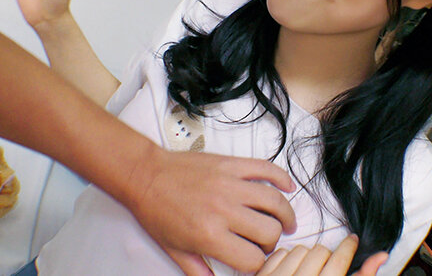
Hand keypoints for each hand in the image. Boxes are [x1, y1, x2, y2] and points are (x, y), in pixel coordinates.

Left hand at [126, 147, 297, 274]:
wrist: (145, 176)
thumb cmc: (156, 209)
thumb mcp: (175, 249)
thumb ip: (198, 270)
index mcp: (209, 234)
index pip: (252, 258)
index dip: (258, 264)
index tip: (255, 260)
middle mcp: (223, 209)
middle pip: (269, 232)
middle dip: (272, 242)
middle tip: (266, 242)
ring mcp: (229, 184)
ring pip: (275, 202)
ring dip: (286, 215)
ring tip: (286, 221)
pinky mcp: (231, 165)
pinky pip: (266, 169)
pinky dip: (282, 178)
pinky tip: (286, 187)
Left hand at [256, 235, 388, 275]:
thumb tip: (380, 256)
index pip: (339, 259)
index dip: (349, 247)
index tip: (352, 241)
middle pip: (320, 251)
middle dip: (328, 256)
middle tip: (330, 267)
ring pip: (299, 249)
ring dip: (308, 256)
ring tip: (311, 270)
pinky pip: (280, 254)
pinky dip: (288, 259)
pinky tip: (294, 271)